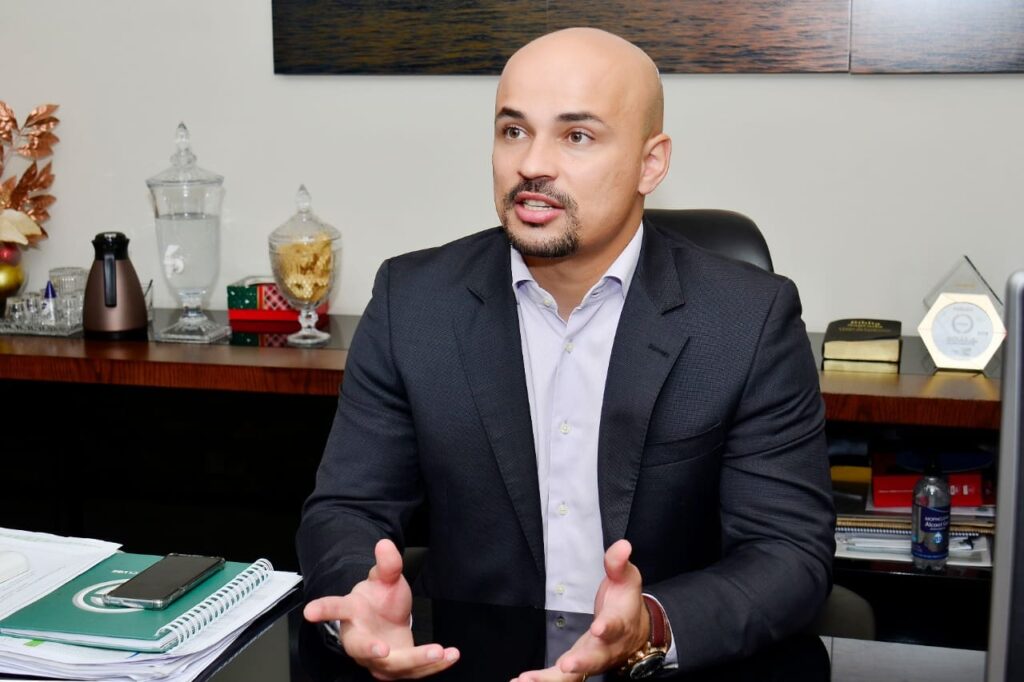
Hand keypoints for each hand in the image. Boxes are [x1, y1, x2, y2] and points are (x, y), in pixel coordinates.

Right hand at [304, 539, 459, 679]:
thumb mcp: (386, 578)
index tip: (310, 612)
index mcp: (352, 613)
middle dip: (372, 652)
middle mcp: (360, 640)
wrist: (388, 621)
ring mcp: (377, 659)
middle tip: (384, 651)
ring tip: (438, 651)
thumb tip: (385, 544)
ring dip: (417, 660)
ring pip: (393, 665)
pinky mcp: (397, 670)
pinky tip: (451, 655)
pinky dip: (435, 664)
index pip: (336, 608)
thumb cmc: (380, 600)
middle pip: (361, 648)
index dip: (323, 609)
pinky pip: (415, 671)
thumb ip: (387, 565)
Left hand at [515, 540, 649, 680]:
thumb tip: (622, 545)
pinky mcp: (577, 665)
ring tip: (527, 681)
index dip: (608, 627)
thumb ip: (619, 563)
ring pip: (575, 675)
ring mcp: (591, 659)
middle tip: (566, 665)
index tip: (599, 628)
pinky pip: (560, 678)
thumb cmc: (626, 603)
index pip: (615, 625)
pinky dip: (542, 681)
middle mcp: (606, 647)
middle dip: (581, 663)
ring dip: (552, 679)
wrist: (636, 632)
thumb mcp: (626, 578)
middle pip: (595, 658)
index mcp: (620, 623)